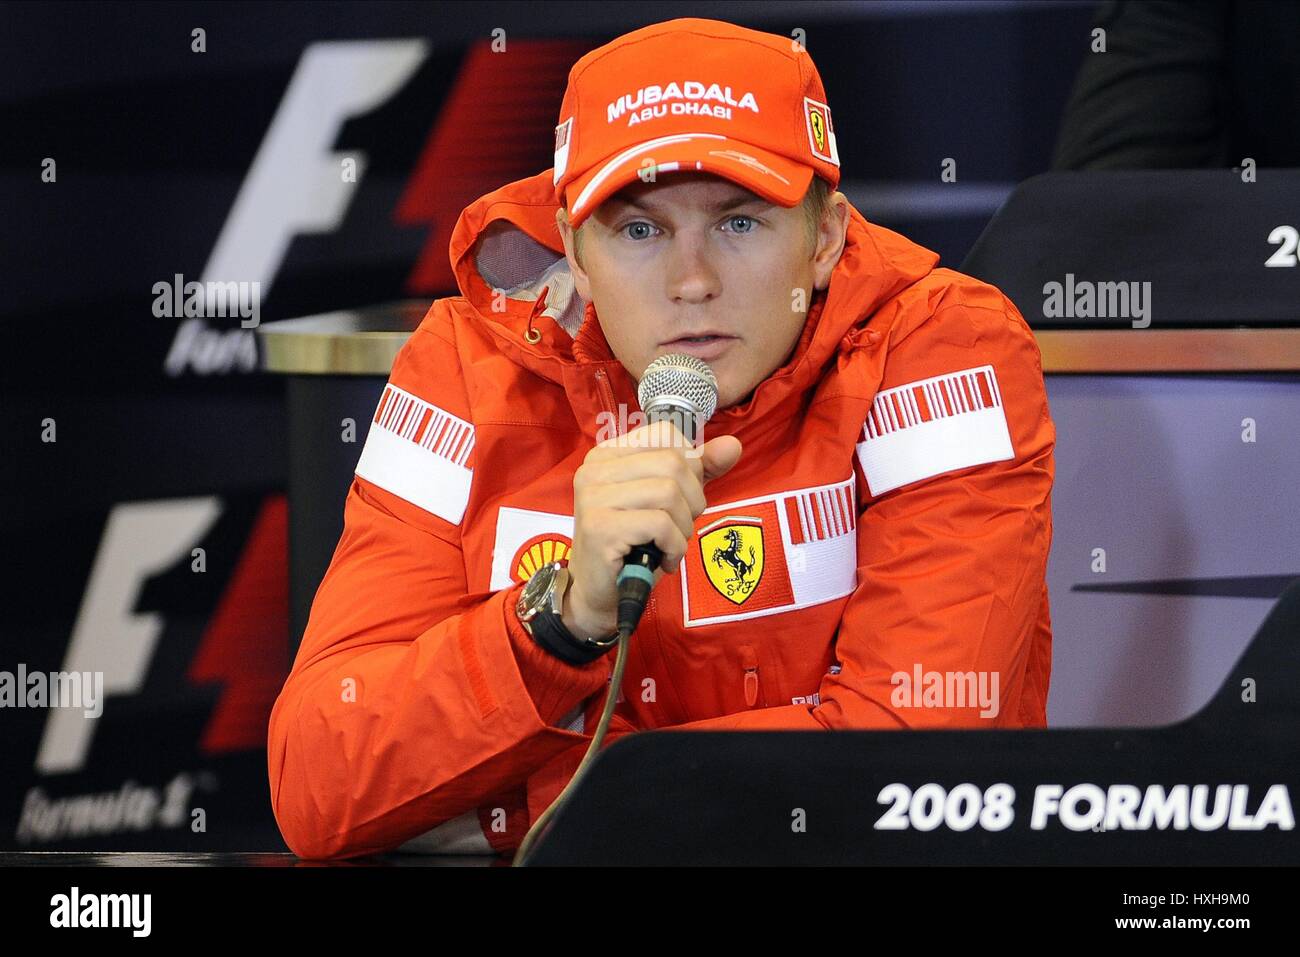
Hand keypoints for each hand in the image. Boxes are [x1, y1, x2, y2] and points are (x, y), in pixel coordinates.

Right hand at [562, 419, 742, 639]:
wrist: (600, 595)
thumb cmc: (635, 545)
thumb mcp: (670, 501)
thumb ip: (700, 470)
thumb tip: (733, 444)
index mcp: (608, 454)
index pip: (668, 435)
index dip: (690, 468)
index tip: (678, 500)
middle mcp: (595, 469)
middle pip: (673, 463)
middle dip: (691, 500)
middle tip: (678, 528)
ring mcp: (593, 497)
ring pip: (669, 493)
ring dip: (682, 527)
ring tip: (669, 545)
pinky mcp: (599, 528)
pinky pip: (660, 524)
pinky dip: (674, 546)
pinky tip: (662, 560)